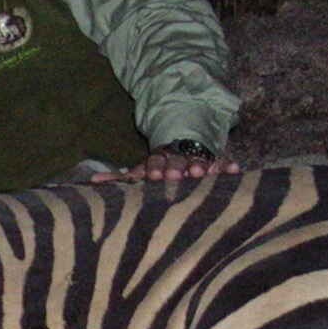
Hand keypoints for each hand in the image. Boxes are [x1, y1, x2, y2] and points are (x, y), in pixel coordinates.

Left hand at [90, 148, 241, 184]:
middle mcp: (177, 158)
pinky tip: (235, 168)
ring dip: (201, 166)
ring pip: (199, 162)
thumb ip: (119, 177)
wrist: (183, 148)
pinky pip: (222, 163)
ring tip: (203, 172)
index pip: (154, 162)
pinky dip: (227, 166)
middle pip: (178, 162)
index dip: (154, 167)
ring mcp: (197, 160)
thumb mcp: (138, 172)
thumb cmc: (157, 170)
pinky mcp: (214, 163)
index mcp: (157, 159)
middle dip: (178, 167)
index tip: (154, 175)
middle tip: (179, 175)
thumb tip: (92, 180)